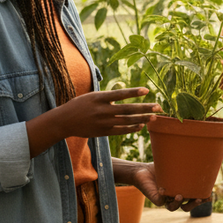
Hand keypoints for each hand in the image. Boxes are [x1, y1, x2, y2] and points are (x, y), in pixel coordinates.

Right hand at [28, 87, 159, 157]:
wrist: (64, 121)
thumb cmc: (80, 105)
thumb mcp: (92, 96)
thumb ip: (109, 97)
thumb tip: (126, 94)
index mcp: (99, 98)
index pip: (120, 94)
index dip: (134, 92)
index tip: (147, 90)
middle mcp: (102, 110)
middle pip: (128, 109)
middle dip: (145, 108)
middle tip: (158, 107)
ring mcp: (103, 122)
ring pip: (127, 120)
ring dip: (142, 118)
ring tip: (154, 116)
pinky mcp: (103, 132)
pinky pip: (121, 130)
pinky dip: (132, 128)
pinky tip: (142, 125)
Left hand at [126, 162, 204, 211]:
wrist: (143, 170)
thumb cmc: (161, 167)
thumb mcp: (176, 165)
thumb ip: (186, 162)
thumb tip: (201, 149)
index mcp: (182, 192)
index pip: (195, 199)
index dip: (203, 200)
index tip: (209, 196)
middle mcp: (174, 198)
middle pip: (186, 207)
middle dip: (193, 205)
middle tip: (198, 198)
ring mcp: (165, 199)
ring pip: (173, 207)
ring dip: (178, 203)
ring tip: (179, 195)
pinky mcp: (155, 198)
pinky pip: (159, 201)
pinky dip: (162, 197)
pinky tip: (163, 189)